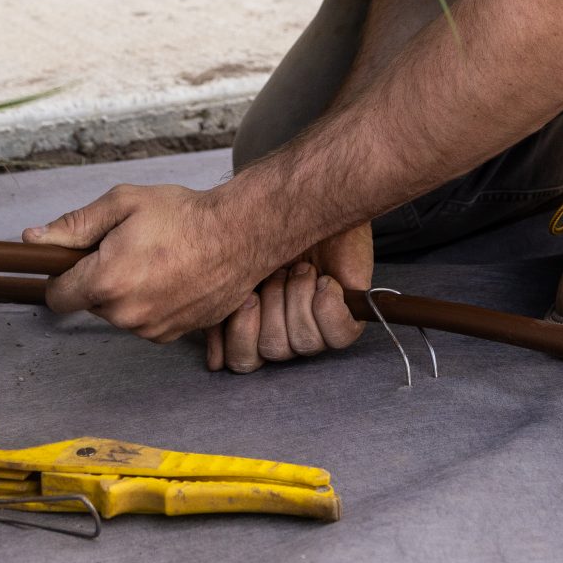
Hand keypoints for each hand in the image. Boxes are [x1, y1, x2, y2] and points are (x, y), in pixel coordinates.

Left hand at [22, 184, 248, 340]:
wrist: (239, 234)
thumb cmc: (183, 215)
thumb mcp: (123, 203)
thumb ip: (75, 225)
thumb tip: (34, 239)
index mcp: (105, 281)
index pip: (57, 297)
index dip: (63, 275)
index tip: (78, 259)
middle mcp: (124, 314)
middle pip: (90, 303)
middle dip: (101, 278)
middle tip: (130, 247)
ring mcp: (149, 329)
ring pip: (119, 313)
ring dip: (127, 292)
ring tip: (158, 260)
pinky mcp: (171, 335)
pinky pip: (145, 322)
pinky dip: (152, 303)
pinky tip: (173, 277)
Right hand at [204, 225, 371, 374]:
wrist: (312, 200)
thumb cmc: (272, 230)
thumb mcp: (235, 267)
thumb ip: (217, 310)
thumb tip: (215, 362)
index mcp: (254, 325)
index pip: (241, 360)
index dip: (241, 332)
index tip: (248, 293)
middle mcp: (285, 332)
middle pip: (270, 351)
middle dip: (271, 305)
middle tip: (277, 273)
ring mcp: (317, 327)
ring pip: (302, 343)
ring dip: (298, 296)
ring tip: (303, 268)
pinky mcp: (347, 318)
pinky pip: (337, 336)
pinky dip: (328, 305)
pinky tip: (325, 281)